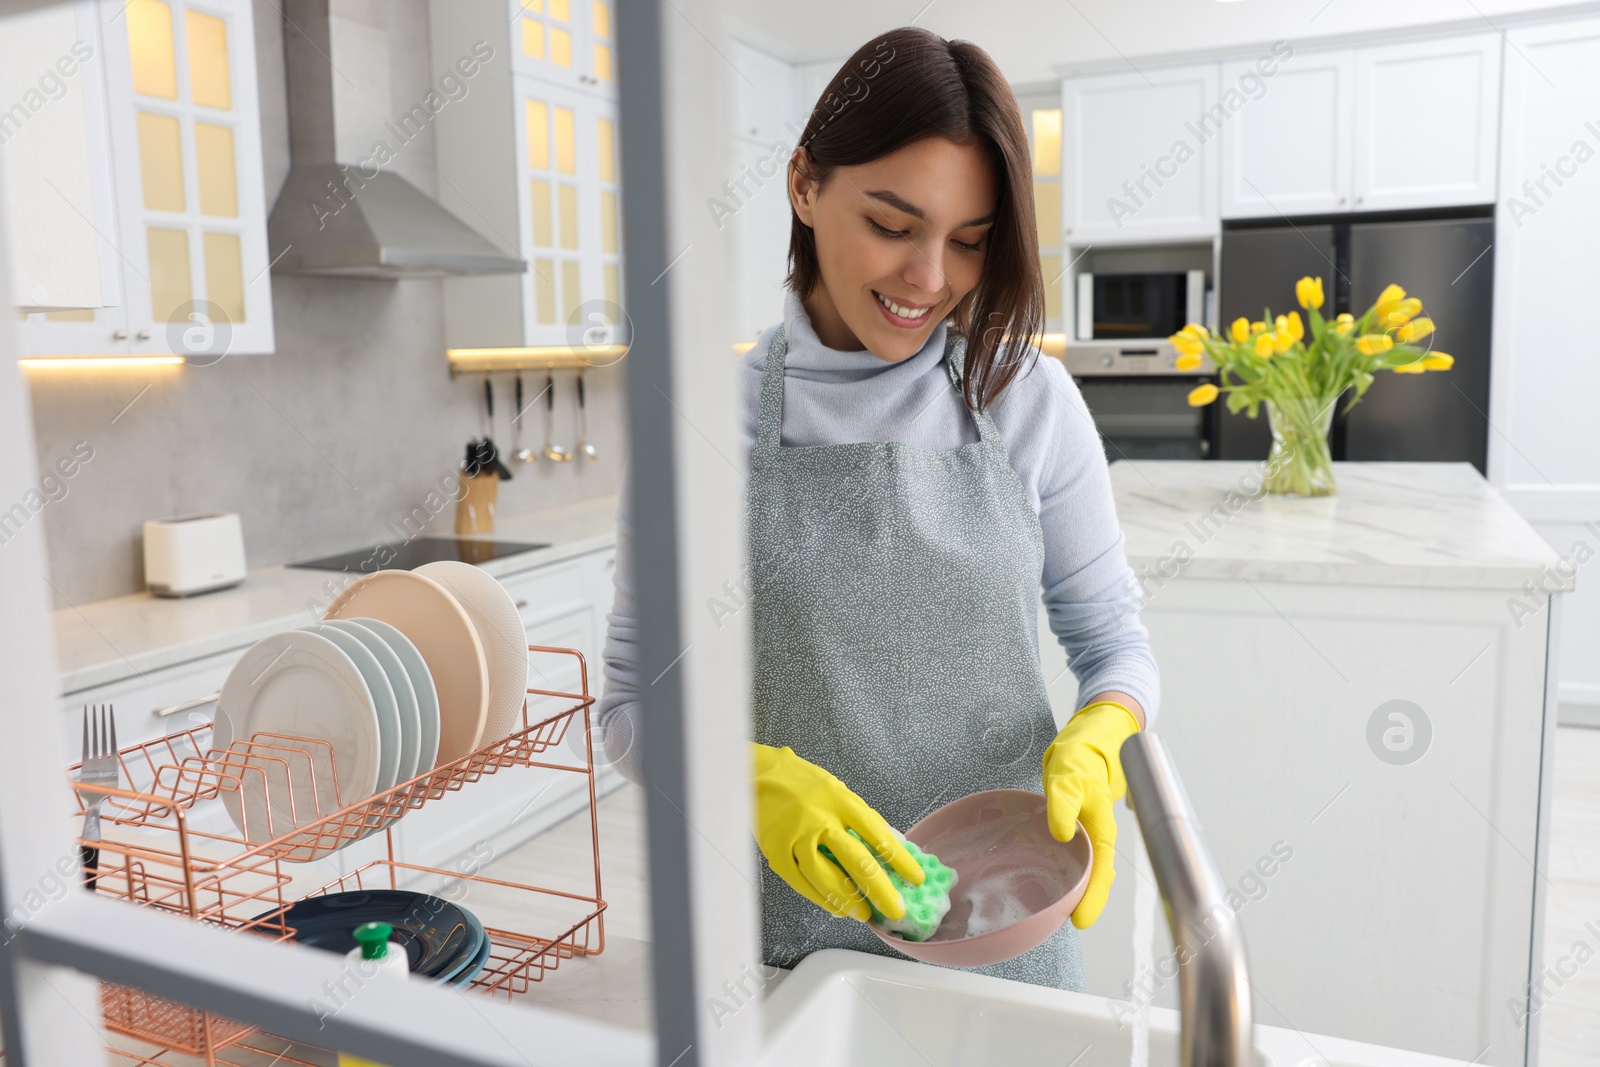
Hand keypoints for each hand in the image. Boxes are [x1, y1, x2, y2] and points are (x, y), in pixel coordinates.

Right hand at [751, 743, 923, 920]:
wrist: (758, 774)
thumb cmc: (802, 782)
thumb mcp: (836, 789)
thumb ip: (857, 817)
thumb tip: (885, 846)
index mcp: (841, 801)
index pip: (878, 834)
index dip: (900, 859)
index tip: (915, 878)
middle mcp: (821, 819)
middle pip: (857, 861)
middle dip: (880, 890)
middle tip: (896, 909)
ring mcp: (797, 838)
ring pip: (828, 878)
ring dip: (850, 900)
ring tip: (865, 914)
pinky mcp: (777, 853)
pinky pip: (802, 883)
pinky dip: (821, 899)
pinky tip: (836, 907)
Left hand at [1041, 701, 1140, 928]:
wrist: (1086, 744)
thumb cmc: (1079, 759)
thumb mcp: (1067, 774)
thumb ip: (1063, 801)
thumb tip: (1061, 833)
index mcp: (1101, 828)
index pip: (1100, 871)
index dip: (1092, 898)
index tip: (1080, 922)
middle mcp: (1096, 836)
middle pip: (1095, 878)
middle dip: (1085, 904)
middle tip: (1067, 925)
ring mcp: (1086, 835)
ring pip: (1084, 871)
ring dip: (1074, 891)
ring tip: (1057, 914)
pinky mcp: (1073, 832)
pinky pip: (1072, 859)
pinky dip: (1063, 873)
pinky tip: (1050, 883)